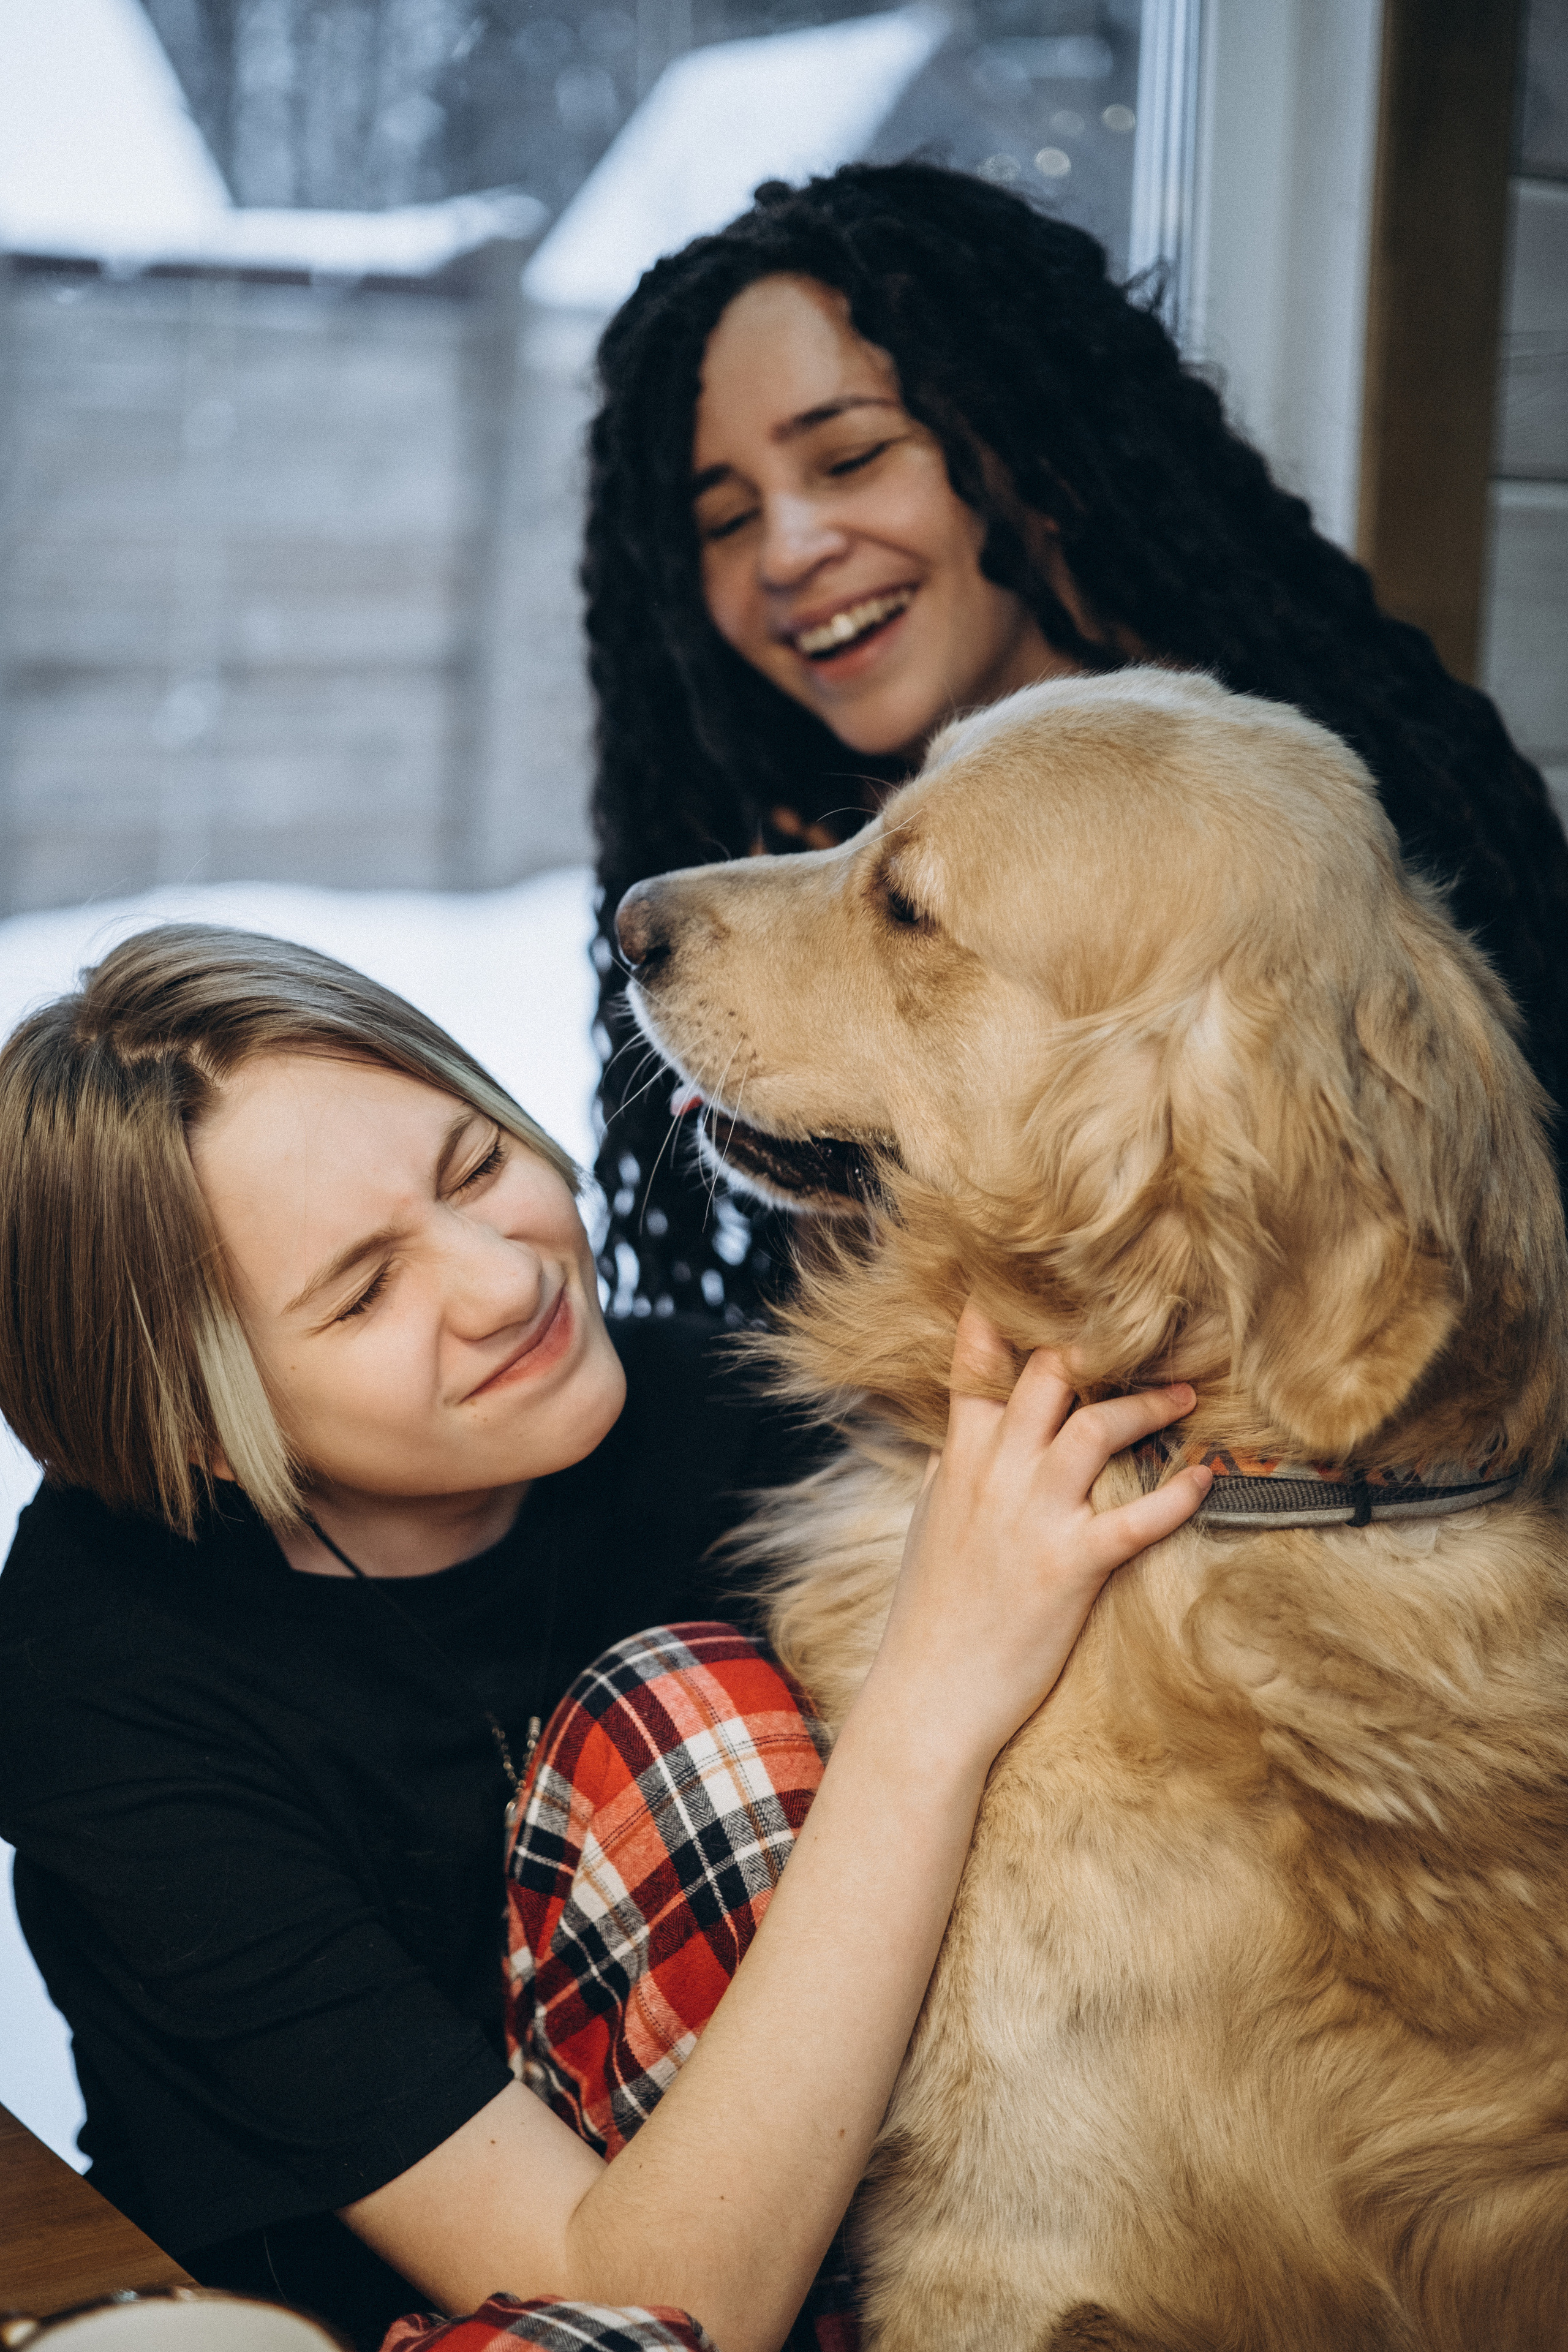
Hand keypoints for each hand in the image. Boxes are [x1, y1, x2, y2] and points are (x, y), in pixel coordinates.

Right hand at [864, 1301, 1210, 1770]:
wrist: (931, 1694)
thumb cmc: (930, 1616)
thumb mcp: (929, 1529)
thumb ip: (949, 1476)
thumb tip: (957, 1444)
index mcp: (960, 1463)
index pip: (978, 1372)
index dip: (1001, 1323)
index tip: (1028, 1287)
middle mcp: (996, 1475)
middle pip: (1048, 1377)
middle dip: (1096, 1350)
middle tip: (1141, 1337)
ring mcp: (1034, 1516)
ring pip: (1096, 1425)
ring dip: (1148, 1404)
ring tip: (1186, 1396)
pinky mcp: (1072, 1565)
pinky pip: (1138, 1517)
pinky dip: (1179, 1494)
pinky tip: (1204, 1477)